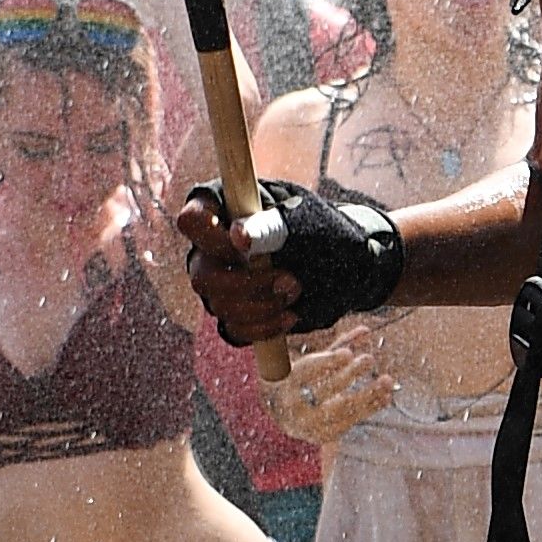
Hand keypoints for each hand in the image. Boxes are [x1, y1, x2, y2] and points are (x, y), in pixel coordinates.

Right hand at [169, 180, 309, 346]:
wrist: (348, 267)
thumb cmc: (324, 232)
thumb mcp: (302, 223)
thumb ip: (270, 226)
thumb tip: (238, 236)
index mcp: (225, 211)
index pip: (192, 221)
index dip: (211, 239)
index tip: (243, 247)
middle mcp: (215, 249)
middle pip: (202, 276)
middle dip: (246, 285)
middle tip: (289, 280)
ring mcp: (224, 283)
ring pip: (218, 306)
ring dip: (261, 307)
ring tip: (296, 294)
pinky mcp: (238, 313)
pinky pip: (233, 330)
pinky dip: (262, 328)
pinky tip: (289, 316)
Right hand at [281, 315, 402, 441]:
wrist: (284, 418)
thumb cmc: (301, 383)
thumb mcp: (313, 364)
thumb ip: (337, 348)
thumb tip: (365, 330)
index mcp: (286, 381)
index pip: (307, 372)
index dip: (328, 363)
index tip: (348, 354)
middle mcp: (294, 405)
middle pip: (324, 391)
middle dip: (348, 375)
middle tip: (368, 359)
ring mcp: (309, 424)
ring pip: (341, 409)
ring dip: (368, 394)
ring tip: (387, 380)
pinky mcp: (324, 435)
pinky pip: (351, 421)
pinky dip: (371, 407)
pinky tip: (386, 396)